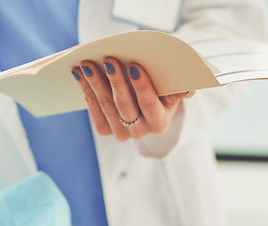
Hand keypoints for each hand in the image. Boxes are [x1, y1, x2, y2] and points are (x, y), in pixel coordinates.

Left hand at [72, 57, 193, 141]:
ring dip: (95, 83)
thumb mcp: (174, 86)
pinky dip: (86, 90)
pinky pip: (94, 110)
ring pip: (106, 106)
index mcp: (160, 122)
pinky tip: (80, 74)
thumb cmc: (162, 86)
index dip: (142, 85)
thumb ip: (181, 87)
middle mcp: (141, 132)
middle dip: (115, 80)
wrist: (147, 100)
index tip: (134, 66)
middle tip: (108, 59)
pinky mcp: (106, 129)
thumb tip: (187, 89)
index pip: (150, 104)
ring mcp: (122, 133)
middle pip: (125, 105)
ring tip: (87, 64)